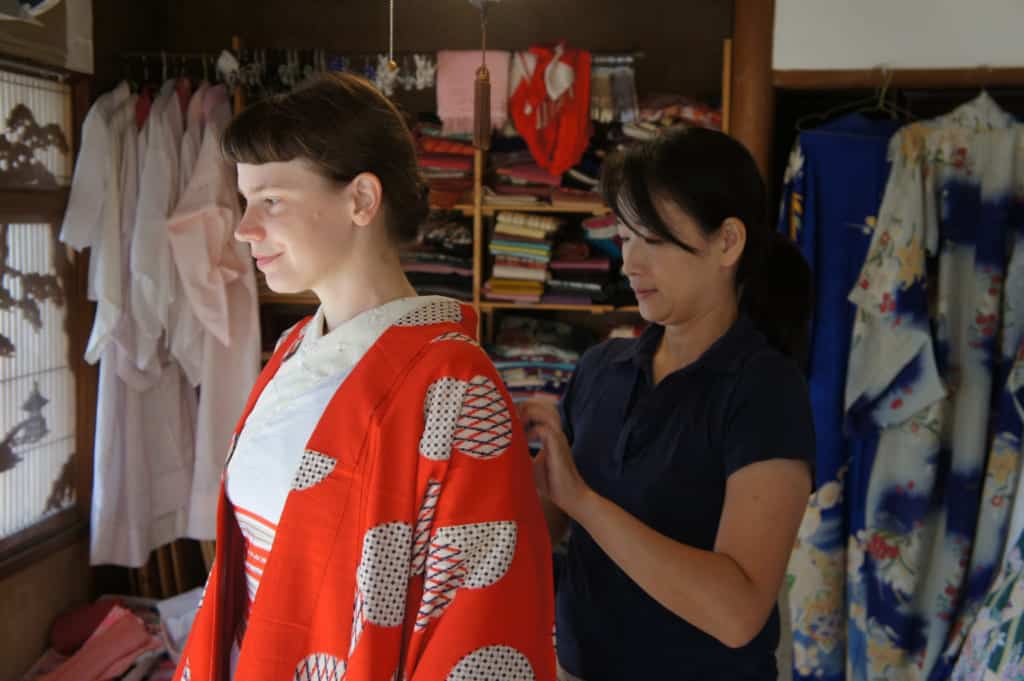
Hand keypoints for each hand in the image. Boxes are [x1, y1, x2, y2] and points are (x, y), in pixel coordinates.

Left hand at [517, 399, 590, 518]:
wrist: (570, 497)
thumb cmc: (549, 482)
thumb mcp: (527, 464)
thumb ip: (518, 452)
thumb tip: (497, 450)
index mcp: (549, 433)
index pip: (537, 408)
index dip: (520, 409)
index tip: (505, 419)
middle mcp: (555, 431)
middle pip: (541, 404)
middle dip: (523, 407)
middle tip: (508, 420)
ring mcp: (558, 437)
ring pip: (546, 412)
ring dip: (527, 415)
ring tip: (515, 426)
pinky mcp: (558, 447)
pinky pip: (544, 430)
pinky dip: (530, 432)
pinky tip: (522, 442)